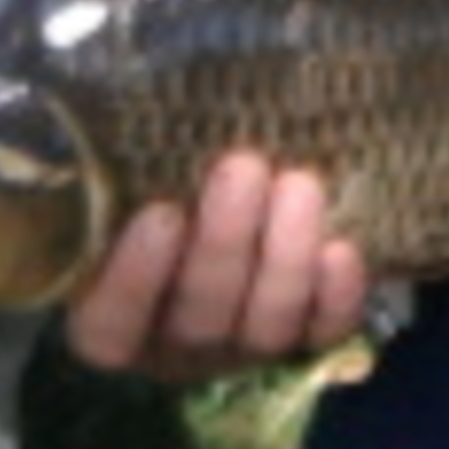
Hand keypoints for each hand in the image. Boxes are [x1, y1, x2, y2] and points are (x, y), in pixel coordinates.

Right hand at [66, 151, 374, 380]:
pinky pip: (323, 331)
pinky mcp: (303, 339)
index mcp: (116, 317)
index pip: (110, 325)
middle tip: (242, 167)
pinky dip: (336, 296)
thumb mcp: (127, 183)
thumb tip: (106, 100)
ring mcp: (243, 347)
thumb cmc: (163, 188)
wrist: (239, 208)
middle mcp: (177, 343)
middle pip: (199, 317)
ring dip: (285, 255)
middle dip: (224, 242)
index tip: (161, 214)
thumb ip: (116, 167)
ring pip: (266, 323)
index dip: (134, 279)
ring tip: (299, 184)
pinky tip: (342, 249)